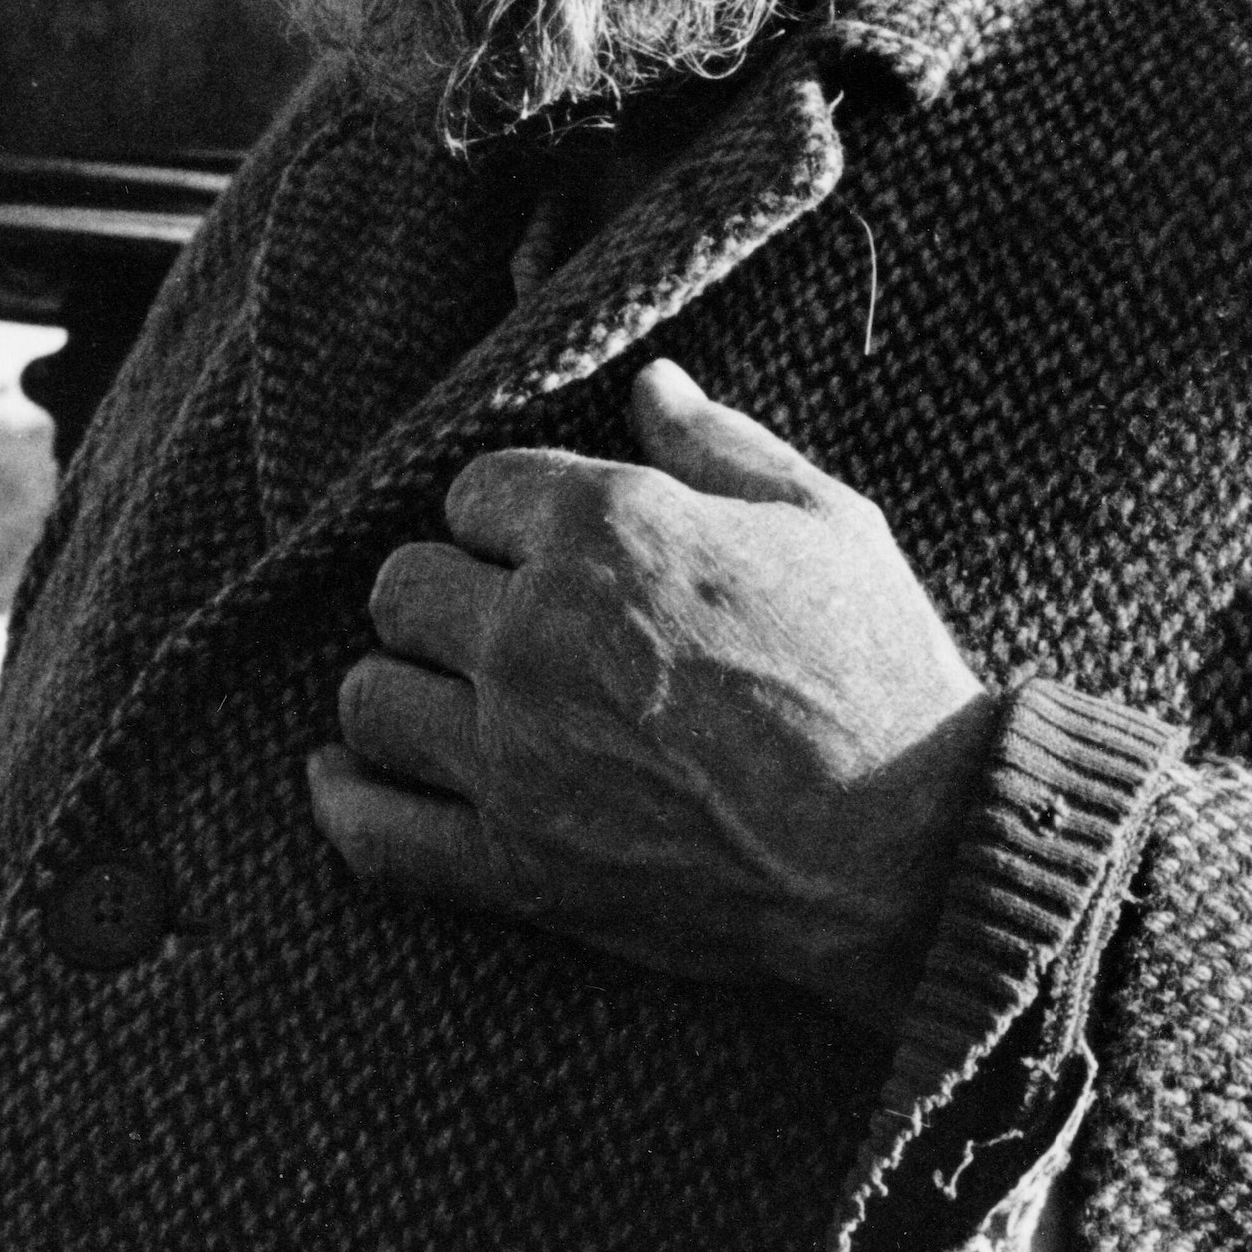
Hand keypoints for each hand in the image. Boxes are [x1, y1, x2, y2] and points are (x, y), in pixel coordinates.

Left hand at [308, 358, 995, 1029]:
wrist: (909, 852)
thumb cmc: (877, 670)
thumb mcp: (824, 518)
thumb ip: (720, 445)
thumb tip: (649, 384)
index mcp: (608, 527)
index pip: (475, 490)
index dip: (508, 510)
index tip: (539, 536)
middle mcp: (536, 633)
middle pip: (405, 584)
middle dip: (445, 587)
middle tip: (494, 611)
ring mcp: (514, 756)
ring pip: (370, 695)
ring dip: (399, 681)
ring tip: (438, 685)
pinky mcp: (517, 868)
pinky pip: (376, 834)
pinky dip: (346, 801)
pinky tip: (342, 774)